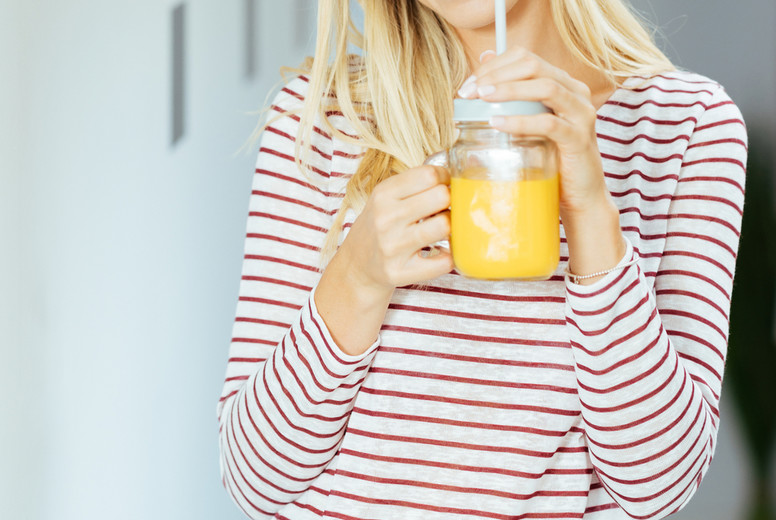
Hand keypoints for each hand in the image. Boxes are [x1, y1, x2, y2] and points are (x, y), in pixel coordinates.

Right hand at [337, 165, 453, 296]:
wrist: (356, 266)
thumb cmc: (379, 227)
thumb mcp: (385, 198)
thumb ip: (414, 184)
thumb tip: (456, 176)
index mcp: (383, 194)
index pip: (429, 174)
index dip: (444, 178)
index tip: (444, 185)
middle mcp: (386, 218)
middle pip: (441, 196)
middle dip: (449, 201)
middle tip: (444, 208)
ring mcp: (393, 247)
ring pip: (444, 226)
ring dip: (451, 227)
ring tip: (442, 229)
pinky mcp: (401, 272)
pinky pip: (443, 262)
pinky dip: (449, 257)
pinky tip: (441, 252)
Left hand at [459, 47, 610, 215]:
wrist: (579, 195)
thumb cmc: (551, 157)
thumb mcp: (529, 120)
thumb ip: (512, 93)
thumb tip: (484, 57)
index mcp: (563, 83)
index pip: (526, 58)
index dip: (494, 66)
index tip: (468, 84)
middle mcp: (576, 92)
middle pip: (533, 66)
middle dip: (496, 75)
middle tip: (469, 92)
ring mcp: (581, 114)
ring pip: (545, 87)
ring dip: (508, 90)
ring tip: (481, 99)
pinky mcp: (579, 138)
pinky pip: (548, 124)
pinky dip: (520, 121)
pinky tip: (497, 123)